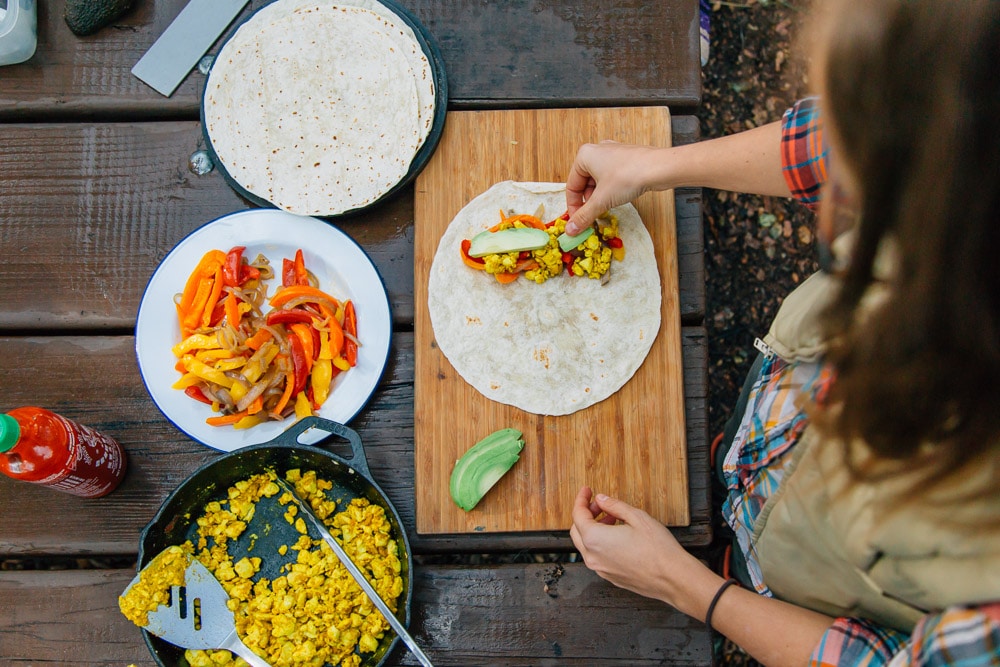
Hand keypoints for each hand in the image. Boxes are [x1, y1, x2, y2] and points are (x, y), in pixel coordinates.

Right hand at [564, 142, 660, 234]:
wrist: (659, 168)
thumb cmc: (628, 176)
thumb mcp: (602, 200)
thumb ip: (584, 216)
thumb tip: (571, 230)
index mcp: (584, 156)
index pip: (571, 186)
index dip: (573, 207)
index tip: (577, 222)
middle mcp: (596, 151)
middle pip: (583, 184)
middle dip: (587, 203)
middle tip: (591, 218)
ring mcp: (612, 154)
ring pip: (597, 181)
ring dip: (598, 198)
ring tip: (604, 209)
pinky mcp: (625, 160)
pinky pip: (610, 178)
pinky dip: (609, 191)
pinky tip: (616, 199)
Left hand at [569, 486, 706, 608]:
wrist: (673, 578)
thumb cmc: (658, 548)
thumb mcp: (636, 517)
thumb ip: (614, 506)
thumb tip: (601, 499)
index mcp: (595, 539)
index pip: (577, 515)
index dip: (581, 499)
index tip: (587, 490)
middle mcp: (593, 557)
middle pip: (577, 531)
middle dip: (585, 514)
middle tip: (600, 504)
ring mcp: (601, 570)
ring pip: (586, 545)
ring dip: (593, 529)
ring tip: (612, 519)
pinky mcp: (610, 577)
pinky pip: (597, 557)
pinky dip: (600, 543)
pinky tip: (617, 536)